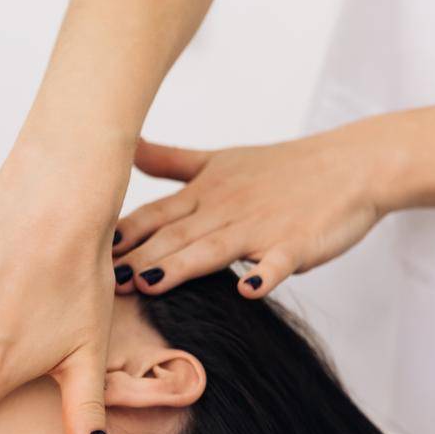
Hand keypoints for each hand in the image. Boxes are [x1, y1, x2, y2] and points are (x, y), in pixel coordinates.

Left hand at [113, 124, 384, 297]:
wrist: (353, 164)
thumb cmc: (281, 169)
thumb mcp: (218, 161)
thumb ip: (168, 162)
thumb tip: (124, 143)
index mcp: (203, 194)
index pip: (152, 215)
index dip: (118, 234)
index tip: (81, 250)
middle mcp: (224, 210)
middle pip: (174, 235)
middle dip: (136, 257)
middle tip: (99, 280)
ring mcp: (261, 228)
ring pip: (215, 248)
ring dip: (182, 266)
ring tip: (150, 283)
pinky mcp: (298, 243)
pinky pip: (280, 261)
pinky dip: (266, 274)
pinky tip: (249, 290)